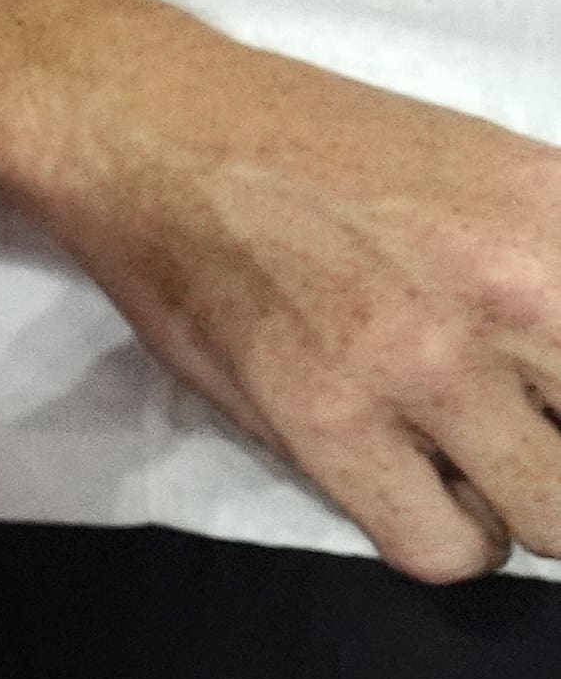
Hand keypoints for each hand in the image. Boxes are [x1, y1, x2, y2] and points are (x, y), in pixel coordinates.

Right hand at [23, 41, 560, 583]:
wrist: (157, 131)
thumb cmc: (328, 150)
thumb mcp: (505, 175)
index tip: (560, 405)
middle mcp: (519, 292)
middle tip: (530, 425)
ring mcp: (423, 363)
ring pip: (555, 517)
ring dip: (525, 498)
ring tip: (477, 453)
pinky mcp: (331, 420)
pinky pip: (445, 547)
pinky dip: (447, 531)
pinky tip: (417, 479)